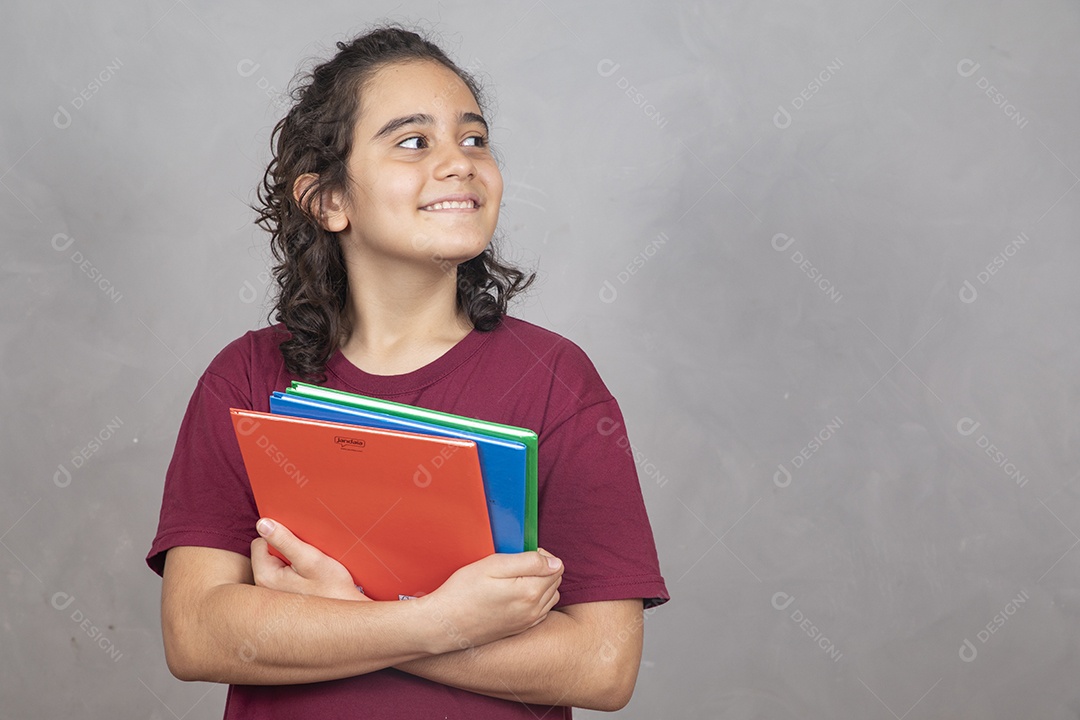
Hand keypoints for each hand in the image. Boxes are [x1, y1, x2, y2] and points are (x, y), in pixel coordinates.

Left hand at [250, 518, 369, 601]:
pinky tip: (313, 583)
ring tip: (313, 572)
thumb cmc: (333, 590)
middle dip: (286, 552)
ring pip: (278, 567)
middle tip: (308, 560)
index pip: (260, 543)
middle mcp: (264, 589)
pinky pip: (285, 579)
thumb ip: (285, 540)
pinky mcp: (284, 602)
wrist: (348, 621)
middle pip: (267, 555)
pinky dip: (298, 575)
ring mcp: (273, 597)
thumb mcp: (311, 560)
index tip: (299, 545)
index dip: (279, 538)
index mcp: (265, 577)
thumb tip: (262, 523)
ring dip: (294, 563)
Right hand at [419, 548, 562, 651]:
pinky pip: (540, 612)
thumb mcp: (493, 565)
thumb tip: (555, 562)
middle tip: (515, 566)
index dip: (542, 556)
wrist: (444, 625)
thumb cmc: (463, 591)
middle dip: (542, 569)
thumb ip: (529, 562)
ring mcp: (527, 623)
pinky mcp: (519, 630)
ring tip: (515, 579)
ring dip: (540, 585)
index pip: (557, 567)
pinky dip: (535, 601)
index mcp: (531, 592)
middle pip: (555, 582)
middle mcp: (534, 611)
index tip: (523, 554)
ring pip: (550, 597)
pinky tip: (515, 595)